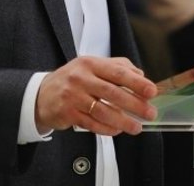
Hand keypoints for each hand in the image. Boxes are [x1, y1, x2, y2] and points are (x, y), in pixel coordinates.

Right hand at [35, 56, 156, 136]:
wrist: (42, 94)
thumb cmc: (72, 80)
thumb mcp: (92, 67)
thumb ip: (117, 67)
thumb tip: (140, 76)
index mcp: (91, 63)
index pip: (118, 72)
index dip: (137, 83)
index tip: (151, 91)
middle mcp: (81, 78)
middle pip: (113, 92)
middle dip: (135, 104)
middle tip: (150, 112)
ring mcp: (73, 96)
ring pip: (103, 111)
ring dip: (123, 121)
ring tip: (136, 127)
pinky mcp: (68, 113)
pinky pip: (92, 123)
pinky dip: (107, 128)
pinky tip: (117, 130)